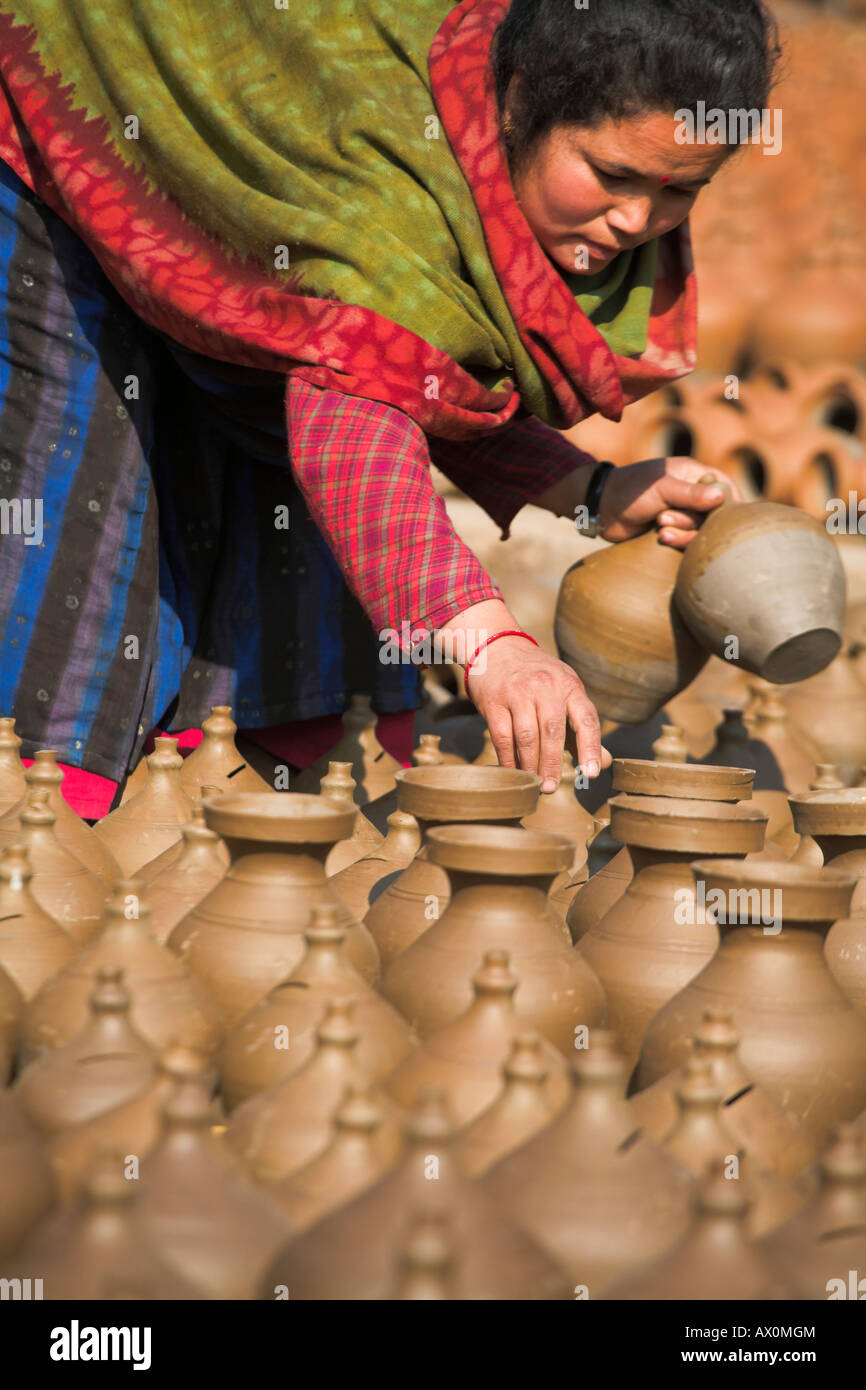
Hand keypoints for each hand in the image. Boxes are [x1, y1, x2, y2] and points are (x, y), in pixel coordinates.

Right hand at [465, 634, 611, 792]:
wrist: (498, 648)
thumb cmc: (539, 678)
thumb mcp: (566, 691)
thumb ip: (582, 727)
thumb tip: (603, 762)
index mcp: (569, 685)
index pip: (586, 718)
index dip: (590, 747)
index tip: (592, 773)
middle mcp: (545, 686)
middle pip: (553, 729)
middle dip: (553, 762)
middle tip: (551, 787)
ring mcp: (517, 692)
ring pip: (527, 734)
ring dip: (530, 763)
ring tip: (534, 782)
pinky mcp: (494, 700)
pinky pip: (502, 735)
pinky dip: (507, 757)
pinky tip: (513, 770)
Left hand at [598, 457, 741, 546]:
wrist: (601, 508)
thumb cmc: (630, 490)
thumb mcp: (661, 489)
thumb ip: (691, 494)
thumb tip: (721, 497)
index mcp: (693, 474)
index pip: (724, 486)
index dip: (731, 502)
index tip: (733, 518)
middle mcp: (691, 493)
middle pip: (713, 513)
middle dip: (693, 520)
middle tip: (666, 517)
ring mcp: (682, 512)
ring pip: (700, 529)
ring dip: (682, 531)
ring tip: (660, 526)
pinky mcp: (672, 529)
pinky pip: (686, 540)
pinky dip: (677, 540)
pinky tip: (661, 537)